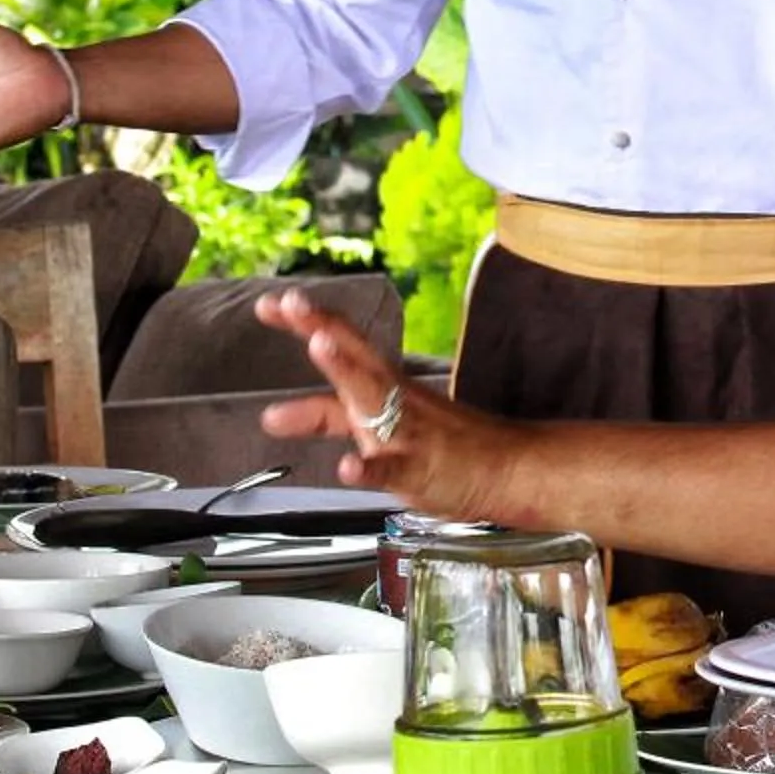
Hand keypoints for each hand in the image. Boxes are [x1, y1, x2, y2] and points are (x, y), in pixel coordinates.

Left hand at [256, 291, 517, 520]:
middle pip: (357, 357)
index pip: (344, 344)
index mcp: (384, 385)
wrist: (505, 469)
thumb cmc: (439, 445)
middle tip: (290, 302)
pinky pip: (394, 468)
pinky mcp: (420, 470)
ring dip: (348, 371)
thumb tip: (269, 415)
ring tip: (321, 346)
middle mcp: (394, 400)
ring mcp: (408, 432)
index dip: (308, 323)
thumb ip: (324, 416)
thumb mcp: (375, 422)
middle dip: (323, 329)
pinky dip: (371, 468)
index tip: (272, 302)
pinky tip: (349, 467)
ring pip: (376, 399)